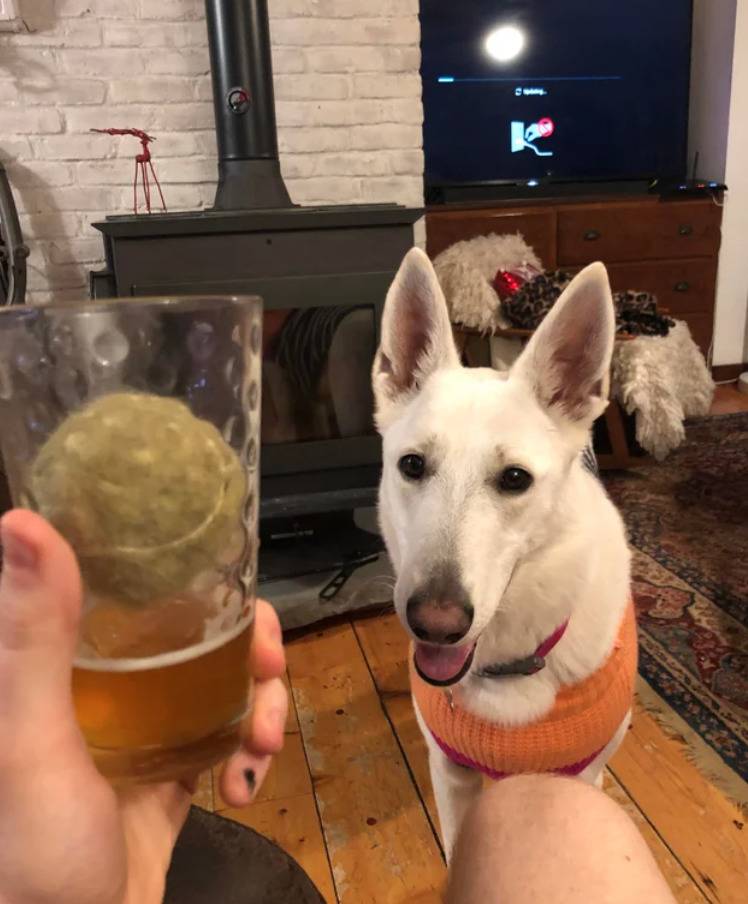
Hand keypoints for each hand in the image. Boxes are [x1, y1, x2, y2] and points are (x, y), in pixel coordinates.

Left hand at [0, 509, 286, 903]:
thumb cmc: (36, 855)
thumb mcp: (29, 743)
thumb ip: (31, 639)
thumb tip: (20, 519)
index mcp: (57, 664)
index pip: (122, 584)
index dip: (182, 569)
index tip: (227, 577)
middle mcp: (97, 684)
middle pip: (191, 628)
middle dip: (245, 644)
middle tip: (273, 663)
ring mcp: (139, 727)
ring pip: (219, 678)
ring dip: (260, 702)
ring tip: (265, 745)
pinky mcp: (169, 770)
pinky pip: (225, 734)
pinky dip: (248, 749)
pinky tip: (246, 785)